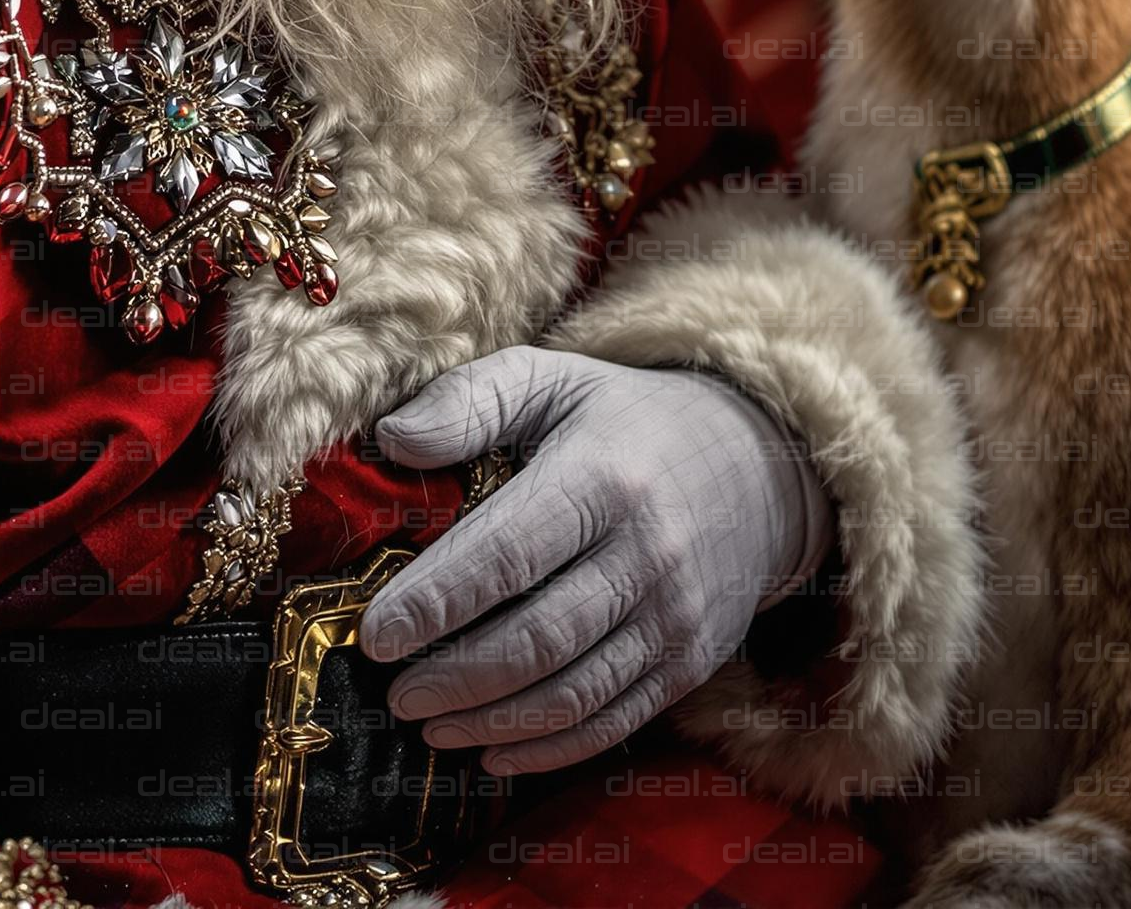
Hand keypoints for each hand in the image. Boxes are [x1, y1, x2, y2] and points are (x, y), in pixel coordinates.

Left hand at [357, 345, 829, 776]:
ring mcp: (675, 615)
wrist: (754, 465)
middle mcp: (647, 552)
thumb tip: (393, 439)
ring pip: (571, 693)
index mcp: (602, 477)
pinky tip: (492, 750)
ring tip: (428, 723)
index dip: (436, 602)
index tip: (375, 635)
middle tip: (393, 693)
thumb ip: (469, 400)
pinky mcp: (691, 660)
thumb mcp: (551, 380)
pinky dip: (548, 748)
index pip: (508, 553)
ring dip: (490, 722)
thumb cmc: (623, 420)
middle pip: (537, 639)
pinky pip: (613, 721)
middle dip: (454, 677)